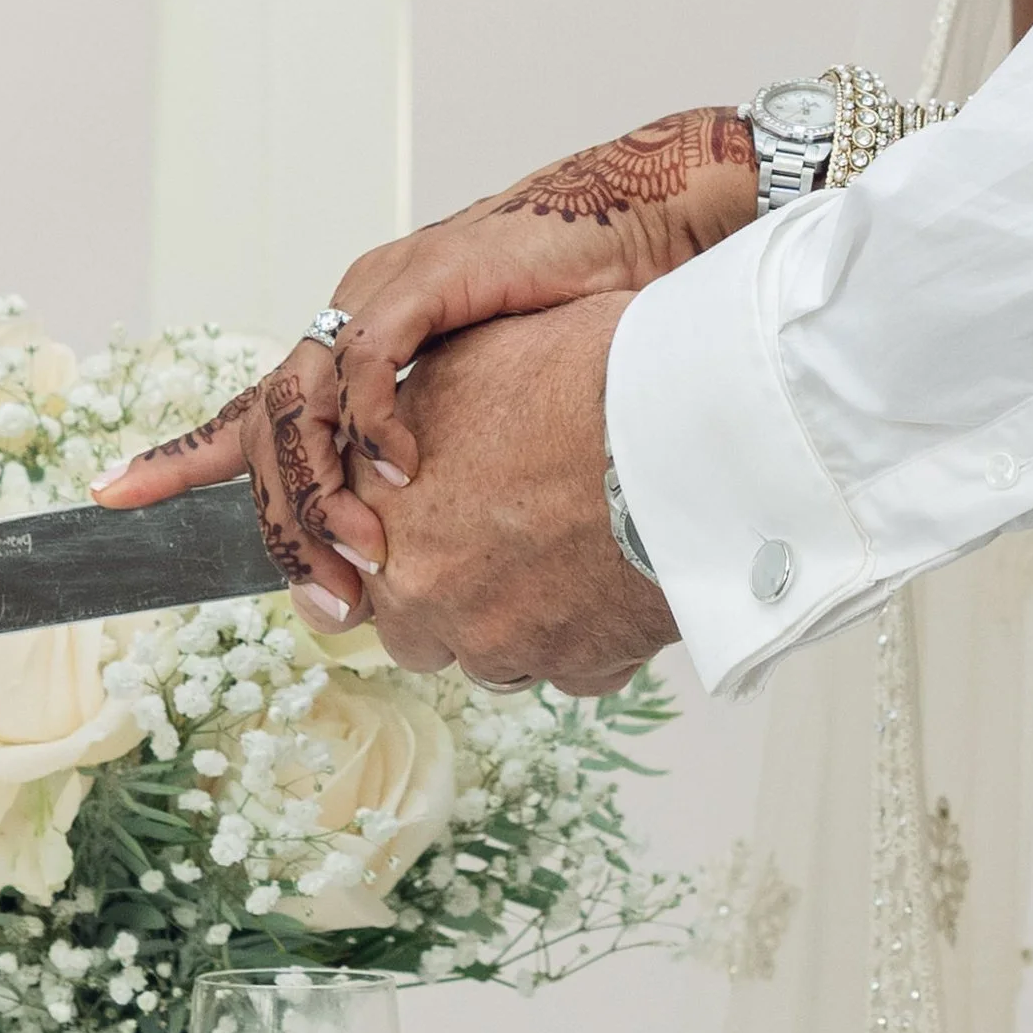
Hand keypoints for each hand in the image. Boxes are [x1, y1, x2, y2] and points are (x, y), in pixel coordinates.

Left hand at [91, 108, 755, 623]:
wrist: (655, 233)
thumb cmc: (588, 330)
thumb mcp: (500, 418)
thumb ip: (450, 476)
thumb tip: (430, 563)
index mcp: (355, 353)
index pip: (248, 414)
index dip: (179, 457)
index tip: (109, 496)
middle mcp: (350, 318)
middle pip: (263, 427)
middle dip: (278, 522)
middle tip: (322, 599)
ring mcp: (381, 293)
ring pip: (297, 401)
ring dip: (320, 488)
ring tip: (364, 550)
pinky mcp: (427, 277)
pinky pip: (366, 358)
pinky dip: (374, 423)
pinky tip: (403, 473)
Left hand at [349, 291, 677, 695]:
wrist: (682, 426)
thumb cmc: (581, 375)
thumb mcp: (465, 360)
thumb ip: (408, 417)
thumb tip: (396, 438)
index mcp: (376, 512)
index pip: (350, 554)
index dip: (396, 542)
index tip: (433, 527)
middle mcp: (420, 589)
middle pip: (411, 623)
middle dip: (445, 595)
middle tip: (498, 546)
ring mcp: (494, 639)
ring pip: (486, 654)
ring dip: (511, 621)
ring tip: (564, 561)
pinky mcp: (572, 667)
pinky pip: (564, 671)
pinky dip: (582, 641)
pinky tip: (609, 587)